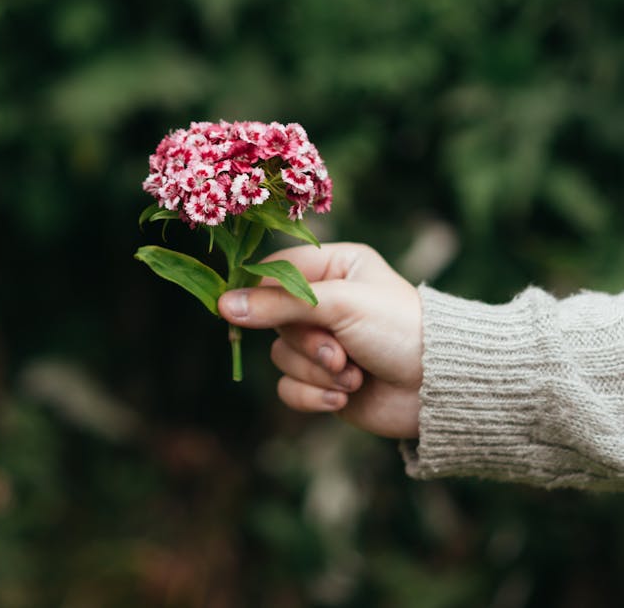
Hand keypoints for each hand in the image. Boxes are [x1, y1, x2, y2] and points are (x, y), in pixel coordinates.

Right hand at [218, 242, 422, 438]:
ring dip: (316, 372)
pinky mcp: (326, 381)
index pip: (277, 269)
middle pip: (275, 319)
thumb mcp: (339, 305)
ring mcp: (326, 343)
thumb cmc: (398, 328)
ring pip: (281, 357)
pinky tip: (344, 399)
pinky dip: (314, 396)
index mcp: (335, 265)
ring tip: (352, 376)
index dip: (257, 290)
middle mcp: (328, 301)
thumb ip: (280, 304)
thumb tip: (224, 305)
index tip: (233, 307)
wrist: (441, 388)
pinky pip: (291, 389)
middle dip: (306, 343)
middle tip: (338, 354)